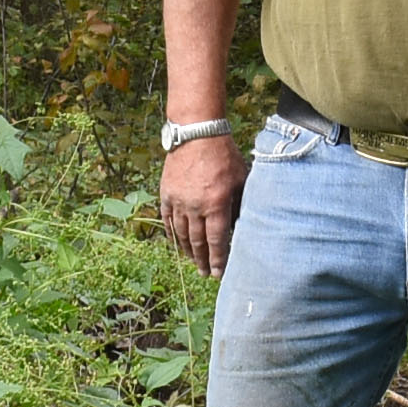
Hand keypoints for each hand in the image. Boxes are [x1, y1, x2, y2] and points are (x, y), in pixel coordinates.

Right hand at [161, 131, 244, 277]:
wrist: (197, 133)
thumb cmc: (224, 155)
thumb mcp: (241, 179)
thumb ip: (240, 204)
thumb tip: (241, 226)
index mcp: (217, 204)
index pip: (217, 240)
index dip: (218, 259)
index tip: (219, 273)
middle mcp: (196, 207)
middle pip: (198, 242)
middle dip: (203, 260)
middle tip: (205, 273)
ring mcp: (179, 201)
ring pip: (182, 234)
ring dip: (188, 251)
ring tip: (193, 262)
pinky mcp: (166, 194)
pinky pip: (168, 220)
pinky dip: (172, 235)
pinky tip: (177, 244)